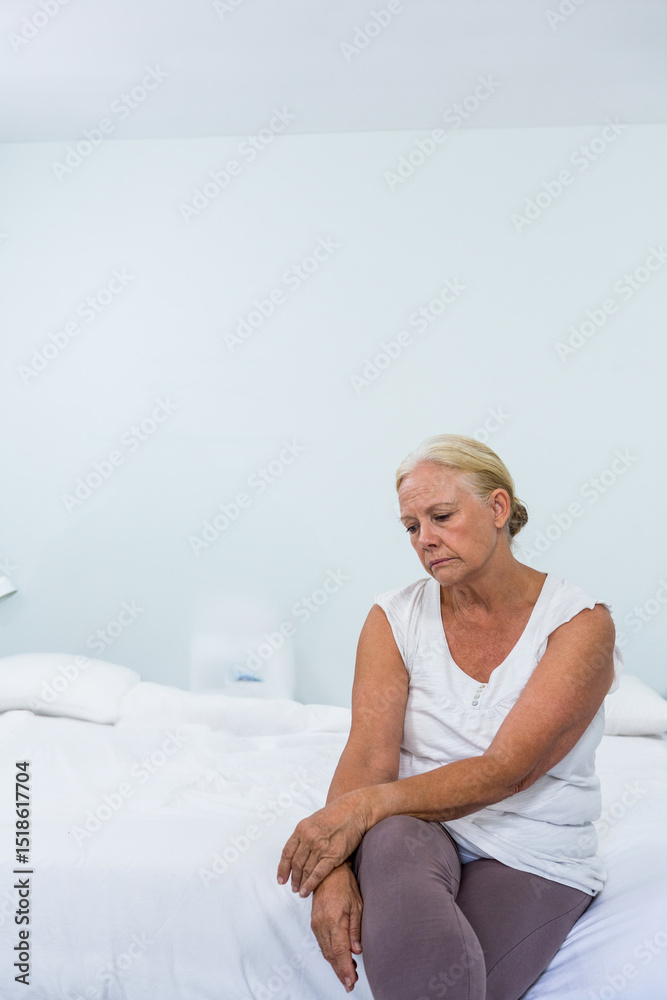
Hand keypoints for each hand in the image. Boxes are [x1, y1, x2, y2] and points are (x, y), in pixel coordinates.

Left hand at [276, 789, 370, 897]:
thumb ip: (304, 835)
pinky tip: (305, 892)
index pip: (287, 852)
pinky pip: (317, 874)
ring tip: (299, 891)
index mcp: (301, 828)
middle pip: (296, 863)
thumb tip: (297, 851)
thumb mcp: (314, 820)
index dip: (282, 868)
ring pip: (305, 870)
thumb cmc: (336, 814)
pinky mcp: (332, 855)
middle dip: (293, 878)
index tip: (281, 879)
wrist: (354, 810)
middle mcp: (308, 838)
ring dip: (301, 883)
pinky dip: (310, 885)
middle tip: (292, 887)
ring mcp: (320, 847)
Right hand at [311, 861, 362, 992]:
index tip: (350, 981)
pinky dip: (330, 954)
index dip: (345, 968)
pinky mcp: (314, 923)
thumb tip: (357, 950)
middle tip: (350, 984)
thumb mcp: (357, 906)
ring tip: (347, 974)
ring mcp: (316, 924)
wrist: (328, 872)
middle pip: (331, 955)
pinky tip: (338, 958)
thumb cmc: (344, 885)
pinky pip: (322, 943)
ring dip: (335, 964)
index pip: (340, 951)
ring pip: (325, 951)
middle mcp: (322, 925)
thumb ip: (355, 929)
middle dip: (340, 971)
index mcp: (334, 921)